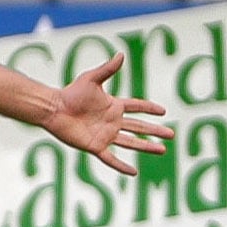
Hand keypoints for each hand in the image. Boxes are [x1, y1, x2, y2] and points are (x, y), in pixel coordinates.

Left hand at [41, 54, 172, 177]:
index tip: (163, 111)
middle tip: (171, 134)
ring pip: (131, 143)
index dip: (150, 109)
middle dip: (155, 131)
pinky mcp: (95, 146)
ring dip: (147, 146)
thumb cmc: (71, 93)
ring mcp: (105, 135)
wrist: (55, 109)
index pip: (137, 107)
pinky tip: (134, 172)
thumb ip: (108, 69)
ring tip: (163, 150)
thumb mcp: (92, 79)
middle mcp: (112, 121)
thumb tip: (121, 54)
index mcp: (113, 106)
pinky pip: (111, 158)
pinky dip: (122, 166)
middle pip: (139, 127)